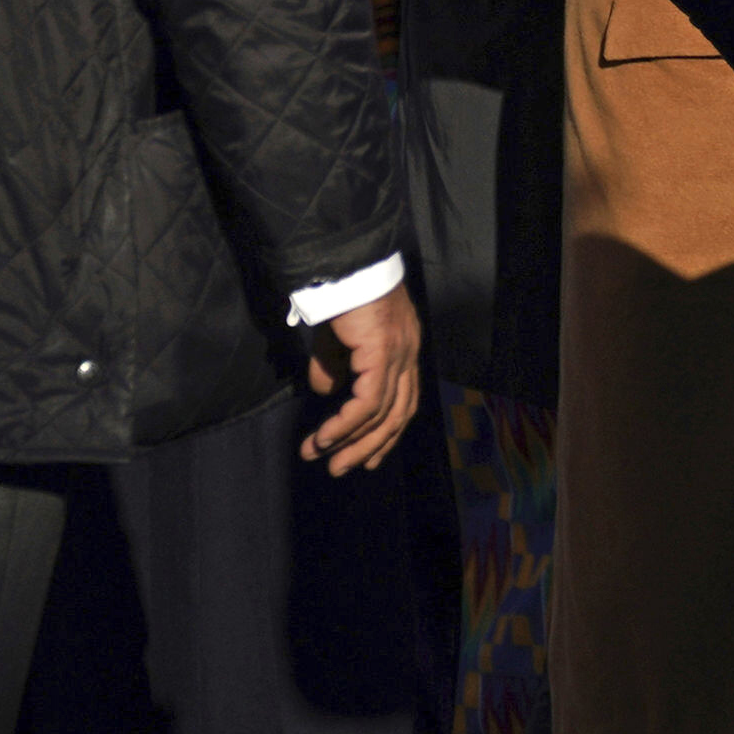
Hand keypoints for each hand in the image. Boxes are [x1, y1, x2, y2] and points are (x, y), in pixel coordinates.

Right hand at [303, 284, 421, 474]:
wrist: (344, 263)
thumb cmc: (340, 293)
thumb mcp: (335, 337)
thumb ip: (333, 366)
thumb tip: (325, 393)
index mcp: (404, 348)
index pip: (403, 400)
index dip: (386, 431)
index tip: (367, 457)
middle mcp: (409, 354)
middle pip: (397, 414)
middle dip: (368, 445)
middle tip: (341, 469)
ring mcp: (399, 353)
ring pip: (382, 412)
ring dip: (351, 441)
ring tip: (324, 458)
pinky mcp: (383, 353)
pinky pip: (368, 402)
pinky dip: (347, 424)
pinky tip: (327, 438)